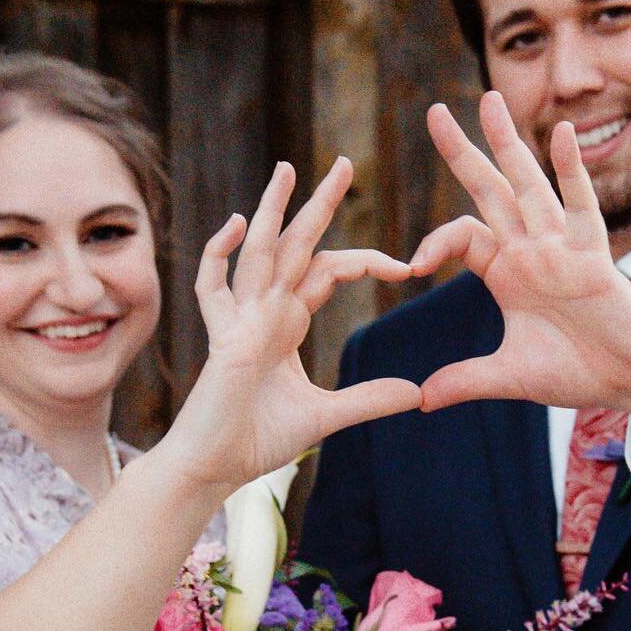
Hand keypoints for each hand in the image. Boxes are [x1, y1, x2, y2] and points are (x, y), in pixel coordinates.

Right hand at [158, 158, 419, 491]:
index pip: (326, 271)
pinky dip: (220, 255)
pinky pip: (214, 288)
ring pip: (258, 253)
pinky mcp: (223, 340)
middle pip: (295, 245)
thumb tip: (417, 393)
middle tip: (344, 163)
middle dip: (319, 205)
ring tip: (288, 169)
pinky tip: (236, 223)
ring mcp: (239, 321)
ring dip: (272, 210)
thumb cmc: (257, 440)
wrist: (214, 467)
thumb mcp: (327, 416)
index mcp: (285, 323)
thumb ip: (369, 400)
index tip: (404, 267)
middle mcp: (263, 312)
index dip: (363, 262)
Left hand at [413, 94, 630, 447]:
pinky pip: (581, 206)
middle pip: (491, 190)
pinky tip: (559, 134)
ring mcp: (562, 247)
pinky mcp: (594, 255)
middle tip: (434, 112)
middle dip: (463, 153)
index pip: (463, 236)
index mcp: (507, 272)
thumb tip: (420, 400)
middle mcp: (531, 250)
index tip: (411, 269)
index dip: (435, 243)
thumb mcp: (509, 377)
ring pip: (531, 184)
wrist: (629, 381)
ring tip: (489, 99)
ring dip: (509, 143)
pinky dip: (571, 171)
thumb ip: (465, 381)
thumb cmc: (577, 372)